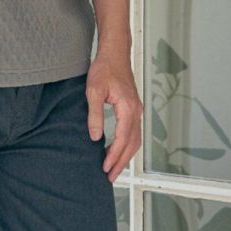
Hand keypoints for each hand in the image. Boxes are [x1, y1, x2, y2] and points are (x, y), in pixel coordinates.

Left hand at [86, 48, 143, 182]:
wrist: (115, 54)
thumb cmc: (105, 69)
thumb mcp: (93, 91)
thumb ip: (95, 115)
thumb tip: (96, 137)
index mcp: (128, 108)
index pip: (123, 139)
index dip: (114, 155)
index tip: (105, 167)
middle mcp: (136, 111)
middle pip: (132, 144)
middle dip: (122, 162)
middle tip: (110, 177)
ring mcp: (137, 111)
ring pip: (135, 140)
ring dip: (125, 156)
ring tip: (114, 169)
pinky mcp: (133, 109)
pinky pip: (133, 132)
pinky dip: (126, 145)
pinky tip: (116, 151)